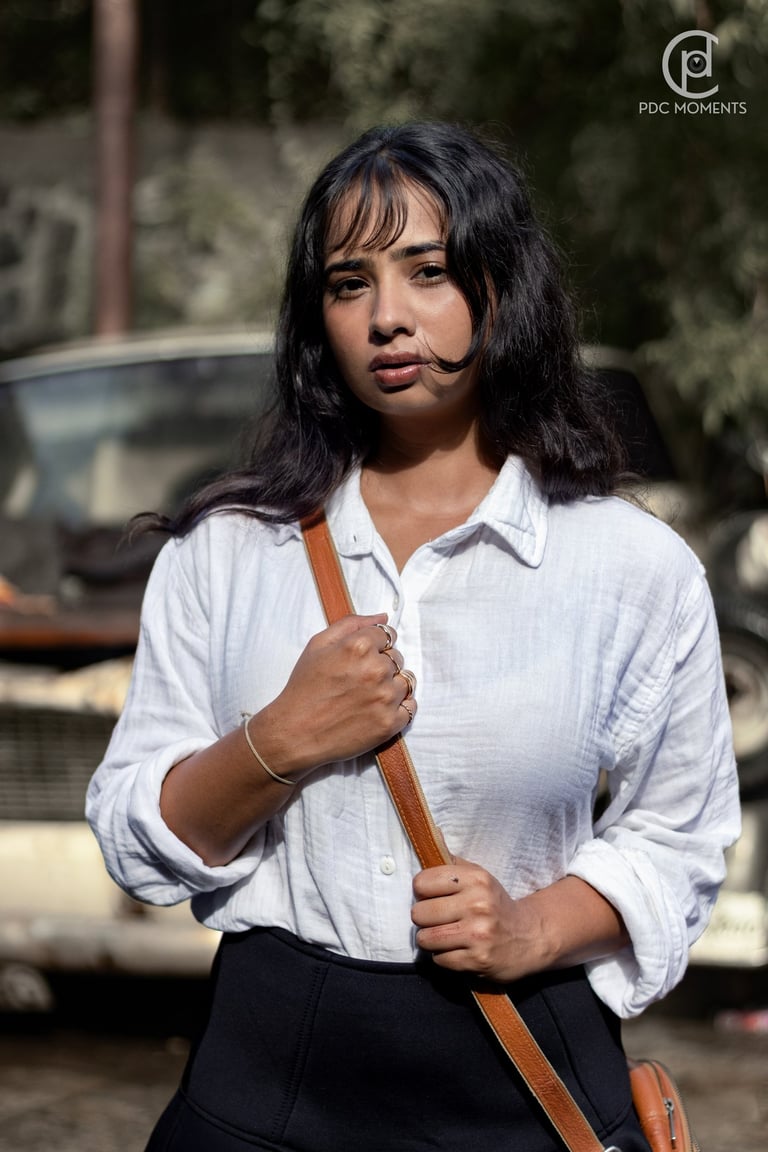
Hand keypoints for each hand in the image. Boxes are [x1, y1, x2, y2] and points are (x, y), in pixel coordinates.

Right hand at [256, 614, 416, 776]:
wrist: (295, 733)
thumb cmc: (304, 688)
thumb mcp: (318, 644)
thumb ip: (351, 624)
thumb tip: (383, 617)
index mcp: (359, 646)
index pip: (387, 635)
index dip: (375, 645)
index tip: (362, 658)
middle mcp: (376, 669)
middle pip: (397, 658)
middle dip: (382, 665)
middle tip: (358, 680)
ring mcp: (385, 698)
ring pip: (406, 681)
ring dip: (391, 686)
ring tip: (367, 696)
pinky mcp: (390, 723)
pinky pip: (410, 707)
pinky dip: (398, 707)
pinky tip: (378, 709)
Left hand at [411, 852, 550, 983]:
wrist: (529, 937)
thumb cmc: (495, 904)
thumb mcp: (480, 876)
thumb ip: (453, 861)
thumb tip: (431, 832)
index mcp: (477, 880)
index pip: (423, 882)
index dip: (421, 891)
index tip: (430, 895)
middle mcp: (478, 905)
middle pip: (419, 913)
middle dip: (423, 918)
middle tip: (437, 919)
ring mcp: (478, 934)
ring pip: (425, 938)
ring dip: (431, 939)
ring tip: (445, 935)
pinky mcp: (477, 961)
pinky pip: (439, 959)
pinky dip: (444, 957)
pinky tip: (457, 950)